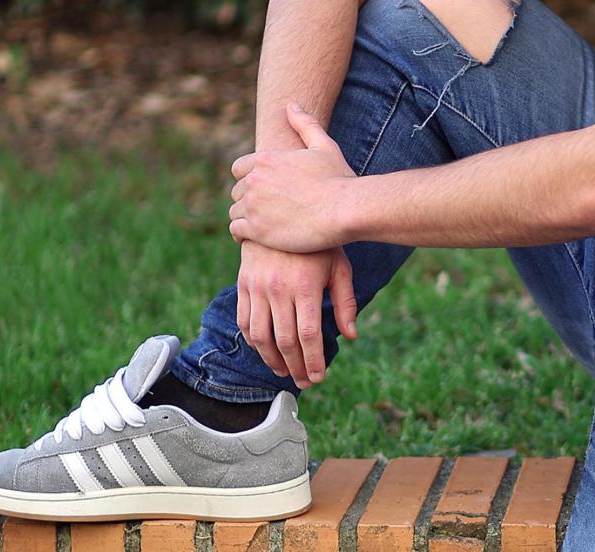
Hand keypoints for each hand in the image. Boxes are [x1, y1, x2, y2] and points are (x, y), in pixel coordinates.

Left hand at [229, 102, 354, 251]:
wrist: (345, 209)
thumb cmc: (338, 178)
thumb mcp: (324, 146)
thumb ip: (305, 124)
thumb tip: (291, 105)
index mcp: (266, 159)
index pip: (239, 168)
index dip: (250, 178)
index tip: (263, 188)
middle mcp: (255, 180)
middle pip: (237, 191)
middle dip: (249, 198)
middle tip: (267, 208)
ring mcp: (253, 206)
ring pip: (235, 211)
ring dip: (246, 216)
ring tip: (264, 223)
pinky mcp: (256, 230)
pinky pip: (236, 230)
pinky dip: (243, 233)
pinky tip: (257, 235)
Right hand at [235, 242, 357, 388]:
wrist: (282, 213)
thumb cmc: (318, 242)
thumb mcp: (339, 266)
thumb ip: (345, 301)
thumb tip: (351, 335)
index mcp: (305, 285)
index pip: (309, 335)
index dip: (313, 361)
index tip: (318, 377)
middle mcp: (278, 288)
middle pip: (286, 341)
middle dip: (296, 367)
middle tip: (305, 382)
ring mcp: (257, 286)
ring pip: (261, 337)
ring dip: (272, 360)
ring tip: (285, 372)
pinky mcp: (243, 284)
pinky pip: (245, 321)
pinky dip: (254, 342)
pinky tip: (266, 351)